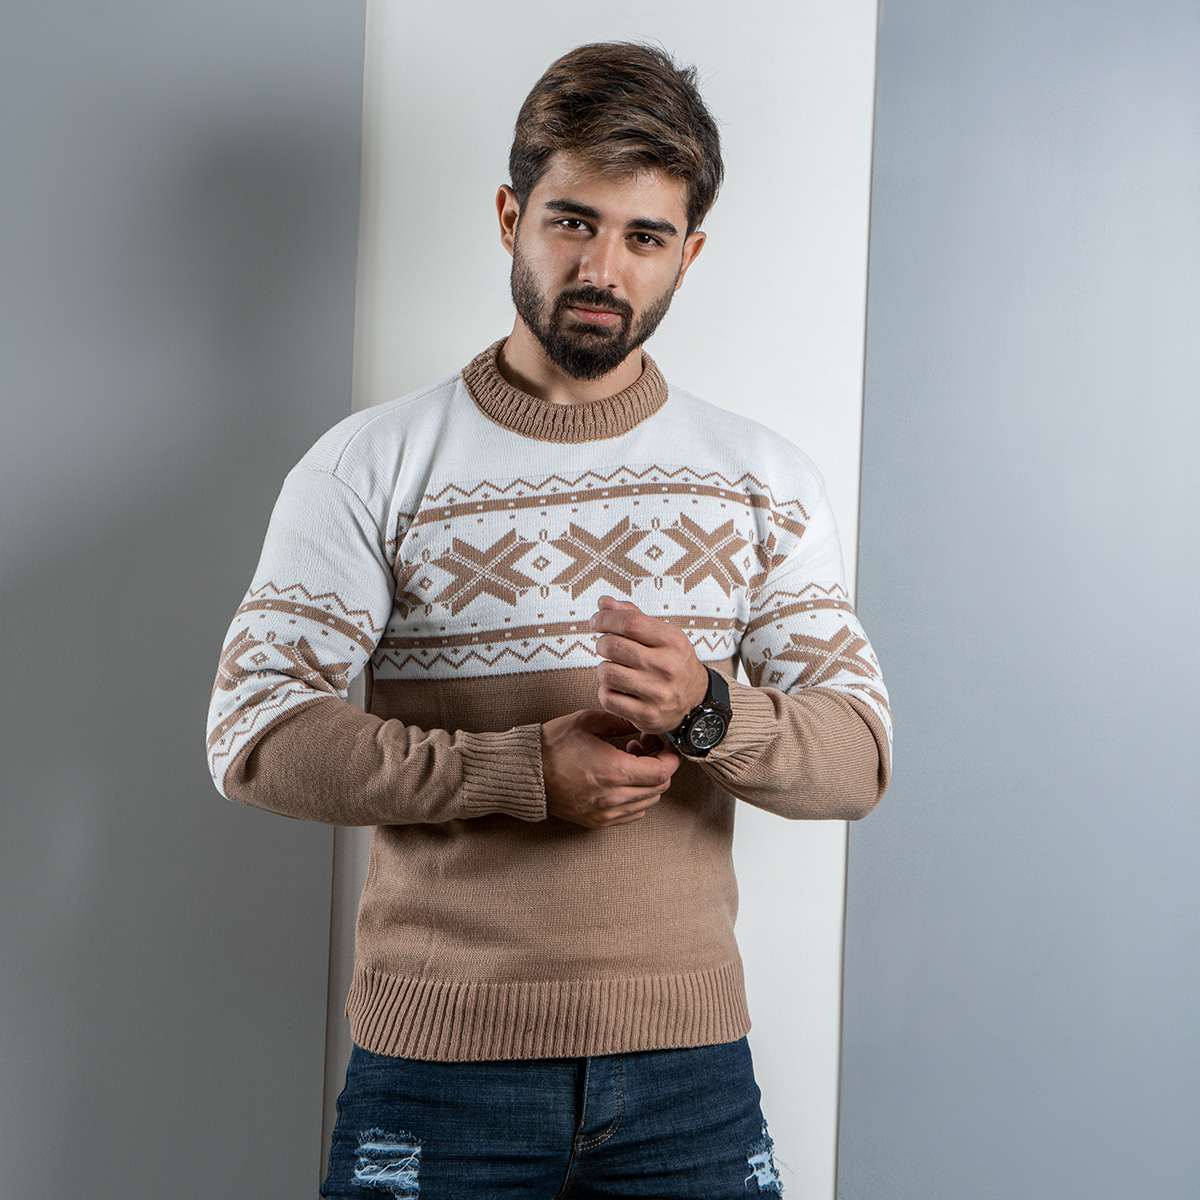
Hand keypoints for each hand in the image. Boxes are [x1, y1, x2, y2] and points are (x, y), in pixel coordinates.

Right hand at [541, 709, 680, 828]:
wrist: (525, 772)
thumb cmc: (553, 745)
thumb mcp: (588, 722)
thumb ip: (621, 722)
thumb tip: (643, 723)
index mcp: (614, 771)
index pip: (662, 772)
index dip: (670, 758)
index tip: (664, 746)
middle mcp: (613, 797)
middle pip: (658, 788)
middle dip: (660, 767)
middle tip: (645, 748)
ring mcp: (605, 813)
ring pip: (648, 802)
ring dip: (648, 782)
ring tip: (630, 762)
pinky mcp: (597, 821)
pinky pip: (632, 814)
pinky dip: (636, 798)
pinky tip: (622, 780)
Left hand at [590, 595, 708, 735]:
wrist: (696, 699)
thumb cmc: (673, 661)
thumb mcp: (662, 634)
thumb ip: (633, 616)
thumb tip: (603, 602)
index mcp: (673, 641)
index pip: (630, 622)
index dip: (606, 618)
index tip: (597, 621)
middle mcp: (667, 667)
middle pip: (613, 646)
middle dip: (602, 644)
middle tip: (607, 647)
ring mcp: (658, 693)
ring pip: (607, 673)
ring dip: (604, 669)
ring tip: (615, 669)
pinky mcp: (648, 715)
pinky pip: (608, 698)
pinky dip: (606, 692)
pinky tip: (618, 688)